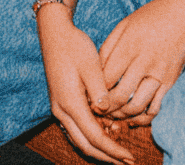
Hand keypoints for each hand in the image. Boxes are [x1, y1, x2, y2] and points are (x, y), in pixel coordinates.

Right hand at [38, 9, 134, 163]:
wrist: (55, 34)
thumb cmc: (75, 47)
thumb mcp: (91, 66)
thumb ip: (100, 92)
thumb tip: (106, 113)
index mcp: (70, 104)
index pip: (94, 137)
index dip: (113, 150)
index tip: (129, 156)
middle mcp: (62, 111)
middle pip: (85, 145)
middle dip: (107, 156)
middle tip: (127, 161)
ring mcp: (59, 108)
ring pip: (79, 140)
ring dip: (99, 149)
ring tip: (118, 152)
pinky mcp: (61, 103)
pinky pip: (75, 129)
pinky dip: (90, 137)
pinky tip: (104, 134)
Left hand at [97, 0, 184, 126]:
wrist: (183, 15)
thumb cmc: (150, 17)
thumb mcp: (124, 25)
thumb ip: (108, 48)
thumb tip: (96, 73)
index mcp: (129, 46)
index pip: (106, 78)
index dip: (95, 91)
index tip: (88, 96)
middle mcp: (144, 62)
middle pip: (119, 96)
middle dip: (105, 108)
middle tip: (98, 110)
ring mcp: (159, 74)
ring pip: (137, 107)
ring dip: (122, 115)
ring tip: (114, 113)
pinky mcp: (170, 82)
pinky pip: (155, 108)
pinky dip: (142, 117)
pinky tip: (133, 115)